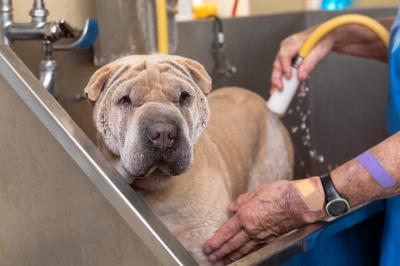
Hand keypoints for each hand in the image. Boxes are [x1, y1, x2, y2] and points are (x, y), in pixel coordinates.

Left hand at [203, 178, 324, 263]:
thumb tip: (232, 207)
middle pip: (232, 244)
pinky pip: (255, 249)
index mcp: (245, 215)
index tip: (207, 247)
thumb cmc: (281, 193)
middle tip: (211, 258)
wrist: (301, 202)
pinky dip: (246, 254)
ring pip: (243, 249)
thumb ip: (242, 200)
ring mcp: (261, 235)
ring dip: (232, 256)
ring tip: (223, 261)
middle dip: (220, 252)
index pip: (226, 232)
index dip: (215, 241)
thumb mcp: (257, 191)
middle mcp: (252, 228)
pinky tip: (243, 256)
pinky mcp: (271, 238)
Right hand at [270, 29, 334, 92]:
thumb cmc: (323, 39)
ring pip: (279, 68)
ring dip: (280, 80)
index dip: (284, 68)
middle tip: (280, 88)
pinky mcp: (289, 58)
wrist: (326, 35)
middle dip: (277, 77)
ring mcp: (287, 52)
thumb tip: (301, 76)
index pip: (284, 55)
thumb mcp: (319, 51)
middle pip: (278, 63)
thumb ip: (310, 63)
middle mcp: (287, 47)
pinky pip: (286, 70)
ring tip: (279, 91)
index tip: (289, 78)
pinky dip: (288, 79)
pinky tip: (290, 88)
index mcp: (294, 42)